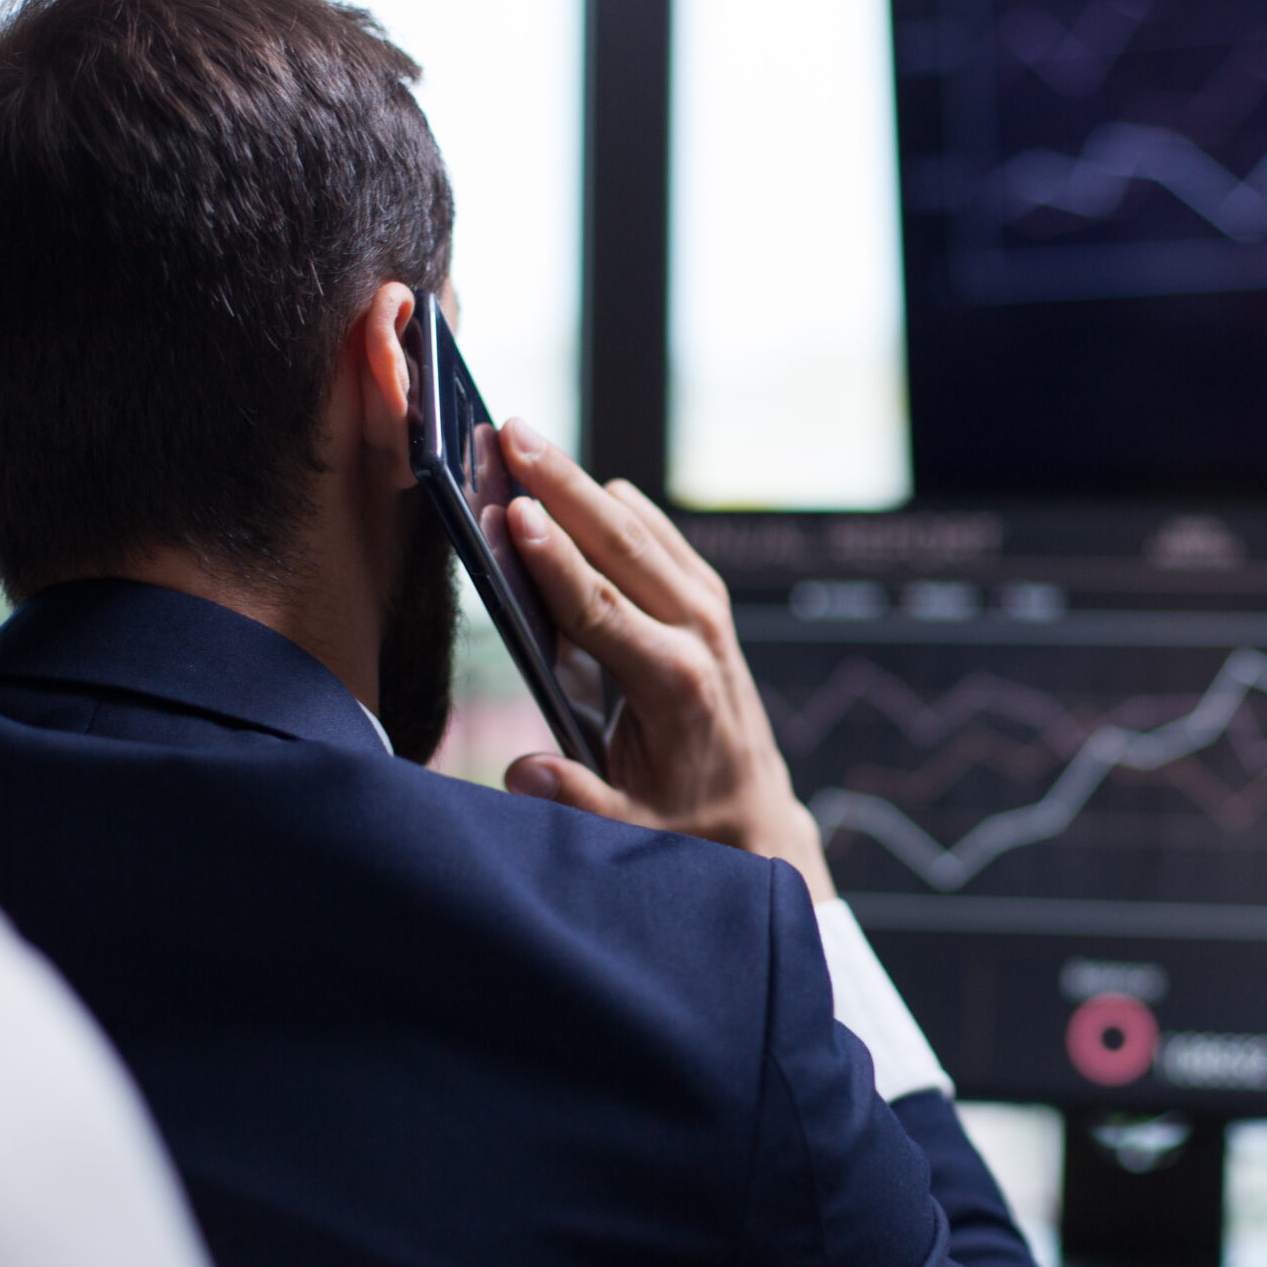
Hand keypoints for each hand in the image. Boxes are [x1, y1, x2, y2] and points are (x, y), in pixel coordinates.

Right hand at [495, 419, 836, 901]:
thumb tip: (525, 772)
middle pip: (623, 547)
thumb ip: (577, 802)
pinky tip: (584, 482)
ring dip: (584, 485)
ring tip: (528, 440)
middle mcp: (698, 638)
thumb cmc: (685, 824)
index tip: (515, 512)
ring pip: (642, 531)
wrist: (756, 820)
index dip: (554, 561)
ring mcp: (710, 615)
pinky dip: (620, 509)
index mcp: (673, 687)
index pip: (603, 610)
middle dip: (563, 487)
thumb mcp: (631, 832)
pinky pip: (662, 540)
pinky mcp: (710, 606)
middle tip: (510, 434)